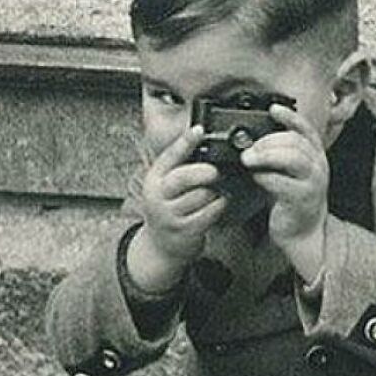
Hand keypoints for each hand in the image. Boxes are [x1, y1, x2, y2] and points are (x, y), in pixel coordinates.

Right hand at [128, 126, 226, 292]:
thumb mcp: (167, 185)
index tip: (199, 130)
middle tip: (214, 171)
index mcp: (155, 177)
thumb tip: (203, 141)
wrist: (160, 245)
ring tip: (219, 189)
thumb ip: (181, 166)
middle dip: (203, 172)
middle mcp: (158, 195)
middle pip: (183, 178)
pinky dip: (218, 206)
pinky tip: (221, 202)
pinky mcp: (185, 230)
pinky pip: (208, 214)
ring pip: (200, 196)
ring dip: (215, 191)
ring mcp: (170, 214)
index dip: (185, 141)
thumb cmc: (170, 207)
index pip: (170, 155)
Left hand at [240, 104, 328, 281]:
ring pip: (292, 158)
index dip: (289, 116)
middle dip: (267, 140)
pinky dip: (266, 177)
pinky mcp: (302, 200)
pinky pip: (282, 183)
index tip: (272, 109)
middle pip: (295, 141)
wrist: (304, 234)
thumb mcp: (288, 173)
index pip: (306, 129)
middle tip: (247, 149)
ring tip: (248, 160)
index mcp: (315, 156)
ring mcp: (313, 184)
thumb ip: (278, 154)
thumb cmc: (292, 201)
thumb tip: (252, 139)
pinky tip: (256, 178)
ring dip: (266, 155)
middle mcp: (318, 167)